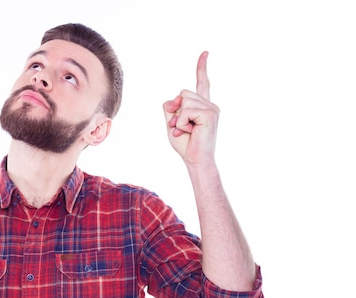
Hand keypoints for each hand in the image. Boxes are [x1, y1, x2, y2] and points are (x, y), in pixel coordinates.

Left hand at [163, 51, 218, 165]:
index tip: (205, 52)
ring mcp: (212, 108)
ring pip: (183, 101)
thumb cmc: (185, 143)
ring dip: (179, 118)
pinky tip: (189, 131)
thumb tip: (175, 99)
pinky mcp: (210, 114)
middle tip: (182, 128)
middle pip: (183, 93)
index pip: (202, 83)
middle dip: (176, 111)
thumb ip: (171, 107)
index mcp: (202, 105)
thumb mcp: (172, 122)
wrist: (196, 159)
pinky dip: (182, 122)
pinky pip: (186, 111)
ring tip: (186, 130)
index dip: (202, 67)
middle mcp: (209, 104)